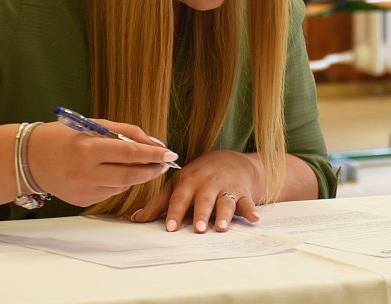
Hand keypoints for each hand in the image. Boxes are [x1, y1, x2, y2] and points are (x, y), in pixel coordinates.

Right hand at [27, 120, 177, 206]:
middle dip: (152, 169)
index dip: (152, 154)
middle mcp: (84, 172)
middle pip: (129, 174)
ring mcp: (83, 190)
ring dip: (138, 176)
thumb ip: (125, 132)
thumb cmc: (63, 136)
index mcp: (86, 148)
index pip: (128, 153)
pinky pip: (110, 192)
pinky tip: (118, 173)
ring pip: (122, 185)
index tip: (170, 153)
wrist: (29, 159)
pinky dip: (119, 182)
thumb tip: (155, 144)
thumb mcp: (93, 125)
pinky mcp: (82, 202)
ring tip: (147, 166)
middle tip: (166, 163)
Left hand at [130, 150, 261, 232]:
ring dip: (224, 215)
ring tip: (222, 227)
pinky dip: (252, 210)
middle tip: (199, 230)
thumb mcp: (178, 184)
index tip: (170, 227)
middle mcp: (207, 184)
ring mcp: (226, 187)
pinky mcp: (243, 193)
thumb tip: (136, 219)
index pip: (180, 198)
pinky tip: (255, 218)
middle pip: (204, 200)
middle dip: (201, 214)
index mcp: (189, 182)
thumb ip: (159, 203)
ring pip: (225, 202)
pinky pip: (248, 202)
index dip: (175, 212)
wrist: (230, 161)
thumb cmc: (198, 176)